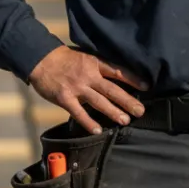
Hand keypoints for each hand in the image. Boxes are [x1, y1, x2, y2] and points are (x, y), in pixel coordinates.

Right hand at [28, 47, 148, 133]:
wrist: (41, 60)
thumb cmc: (65, 59)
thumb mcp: (85, 57)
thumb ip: (99, 68)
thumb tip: (117, 78)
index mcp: (95, 63)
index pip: (118, 71)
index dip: (133, 79)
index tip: (147, 86)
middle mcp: (88, 75)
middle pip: (112, 89)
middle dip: (128, 101)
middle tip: (141, 111)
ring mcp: (76, 87)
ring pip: (99, 102)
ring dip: (113, 112)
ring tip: (126, 120)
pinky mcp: (64, 98)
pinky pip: (79, 112)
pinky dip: (88, 122)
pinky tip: (98, 130)